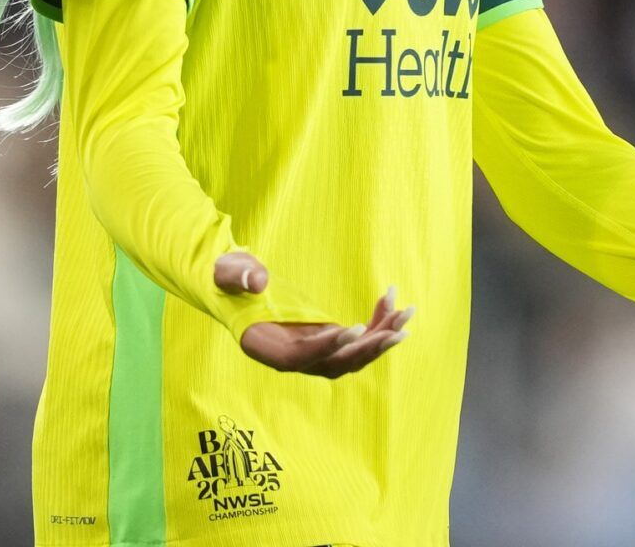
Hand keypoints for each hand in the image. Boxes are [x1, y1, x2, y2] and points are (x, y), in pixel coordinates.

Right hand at [214, 250, 414, 377]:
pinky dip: (375, 323)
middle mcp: (291, 358)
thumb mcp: (227, 271)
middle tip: (398, 330)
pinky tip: (391, 301)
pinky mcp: (324, 340)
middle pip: (335, 364)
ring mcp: (310, 352)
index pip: (299, 358)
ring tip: (407, 314)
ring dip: (381, 336)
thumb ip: (238, 275)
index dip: (326, 347)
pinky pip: (355, 339)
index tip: (353, 329)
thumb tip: (257, 281)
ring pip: (352, 355)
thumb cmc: (228, 277)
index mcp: (264, 347)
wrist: (236, 284)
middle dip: (368, 347)